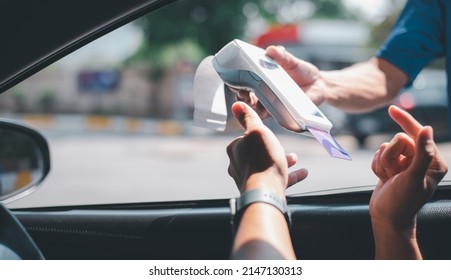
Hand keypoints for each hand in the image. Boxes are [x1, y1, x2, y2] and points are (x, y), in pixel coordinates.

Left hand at [226, 101, 307, 196]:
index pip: (246, 138)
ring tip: (294, 158)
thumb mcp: (257, 131)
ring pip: (267, 166)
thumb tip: (237, 105)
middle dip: (271, 149)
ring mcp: (249, 179)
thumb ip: (249, 118)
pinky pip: (277, 180)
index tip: (267, 135)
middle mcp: (238, 165)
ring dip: (282, 161)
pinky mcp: (261, 190)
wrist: (266, 192)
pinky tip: (302, 173)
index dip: (259, 135)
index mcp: (235, 150)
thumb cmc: (262, 161)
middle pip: (257, 153)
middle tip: (282, 147)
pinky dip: (289, 176)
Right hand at [231, 45, 326, 118]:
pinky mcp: (279, 112)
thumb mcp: (292, 61)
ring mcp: (270, 102)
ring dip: (250, 106)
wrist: (319, 85)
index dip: (235, 80)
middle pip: (245, 95)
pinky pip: (268, 115)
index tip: (234, 79)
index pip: (243, 79)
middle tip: (244, 92)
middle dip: (241, 94)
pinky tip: (262, 112)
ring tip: (252, 102)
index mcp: (262, 77)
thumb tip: (271, 50)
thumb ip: (282, 56)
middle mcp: (262, 91)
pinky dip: (263, 114)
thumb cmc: (302, 71)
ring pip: (254, 107)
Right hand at [370, 105, 447, 230]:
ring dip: (382, 163)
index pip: (417, 134)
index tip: (391, 109)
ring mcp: (406, 164)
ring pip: (386, 147)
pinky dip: (377, 166)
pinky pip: (378, 155)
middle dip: (391, 156)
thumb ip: (422, 153)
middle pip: (397, 141)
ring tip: (388, 178)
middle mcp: (421, 161)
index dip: (405, 121)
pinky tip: (383, 179)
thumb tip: (428, 128)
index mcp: (433, 162)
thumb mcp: (413, 178)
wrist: (387, 218)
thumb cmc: (402, 202)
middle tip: (393, 174)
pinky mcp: (393, 167)